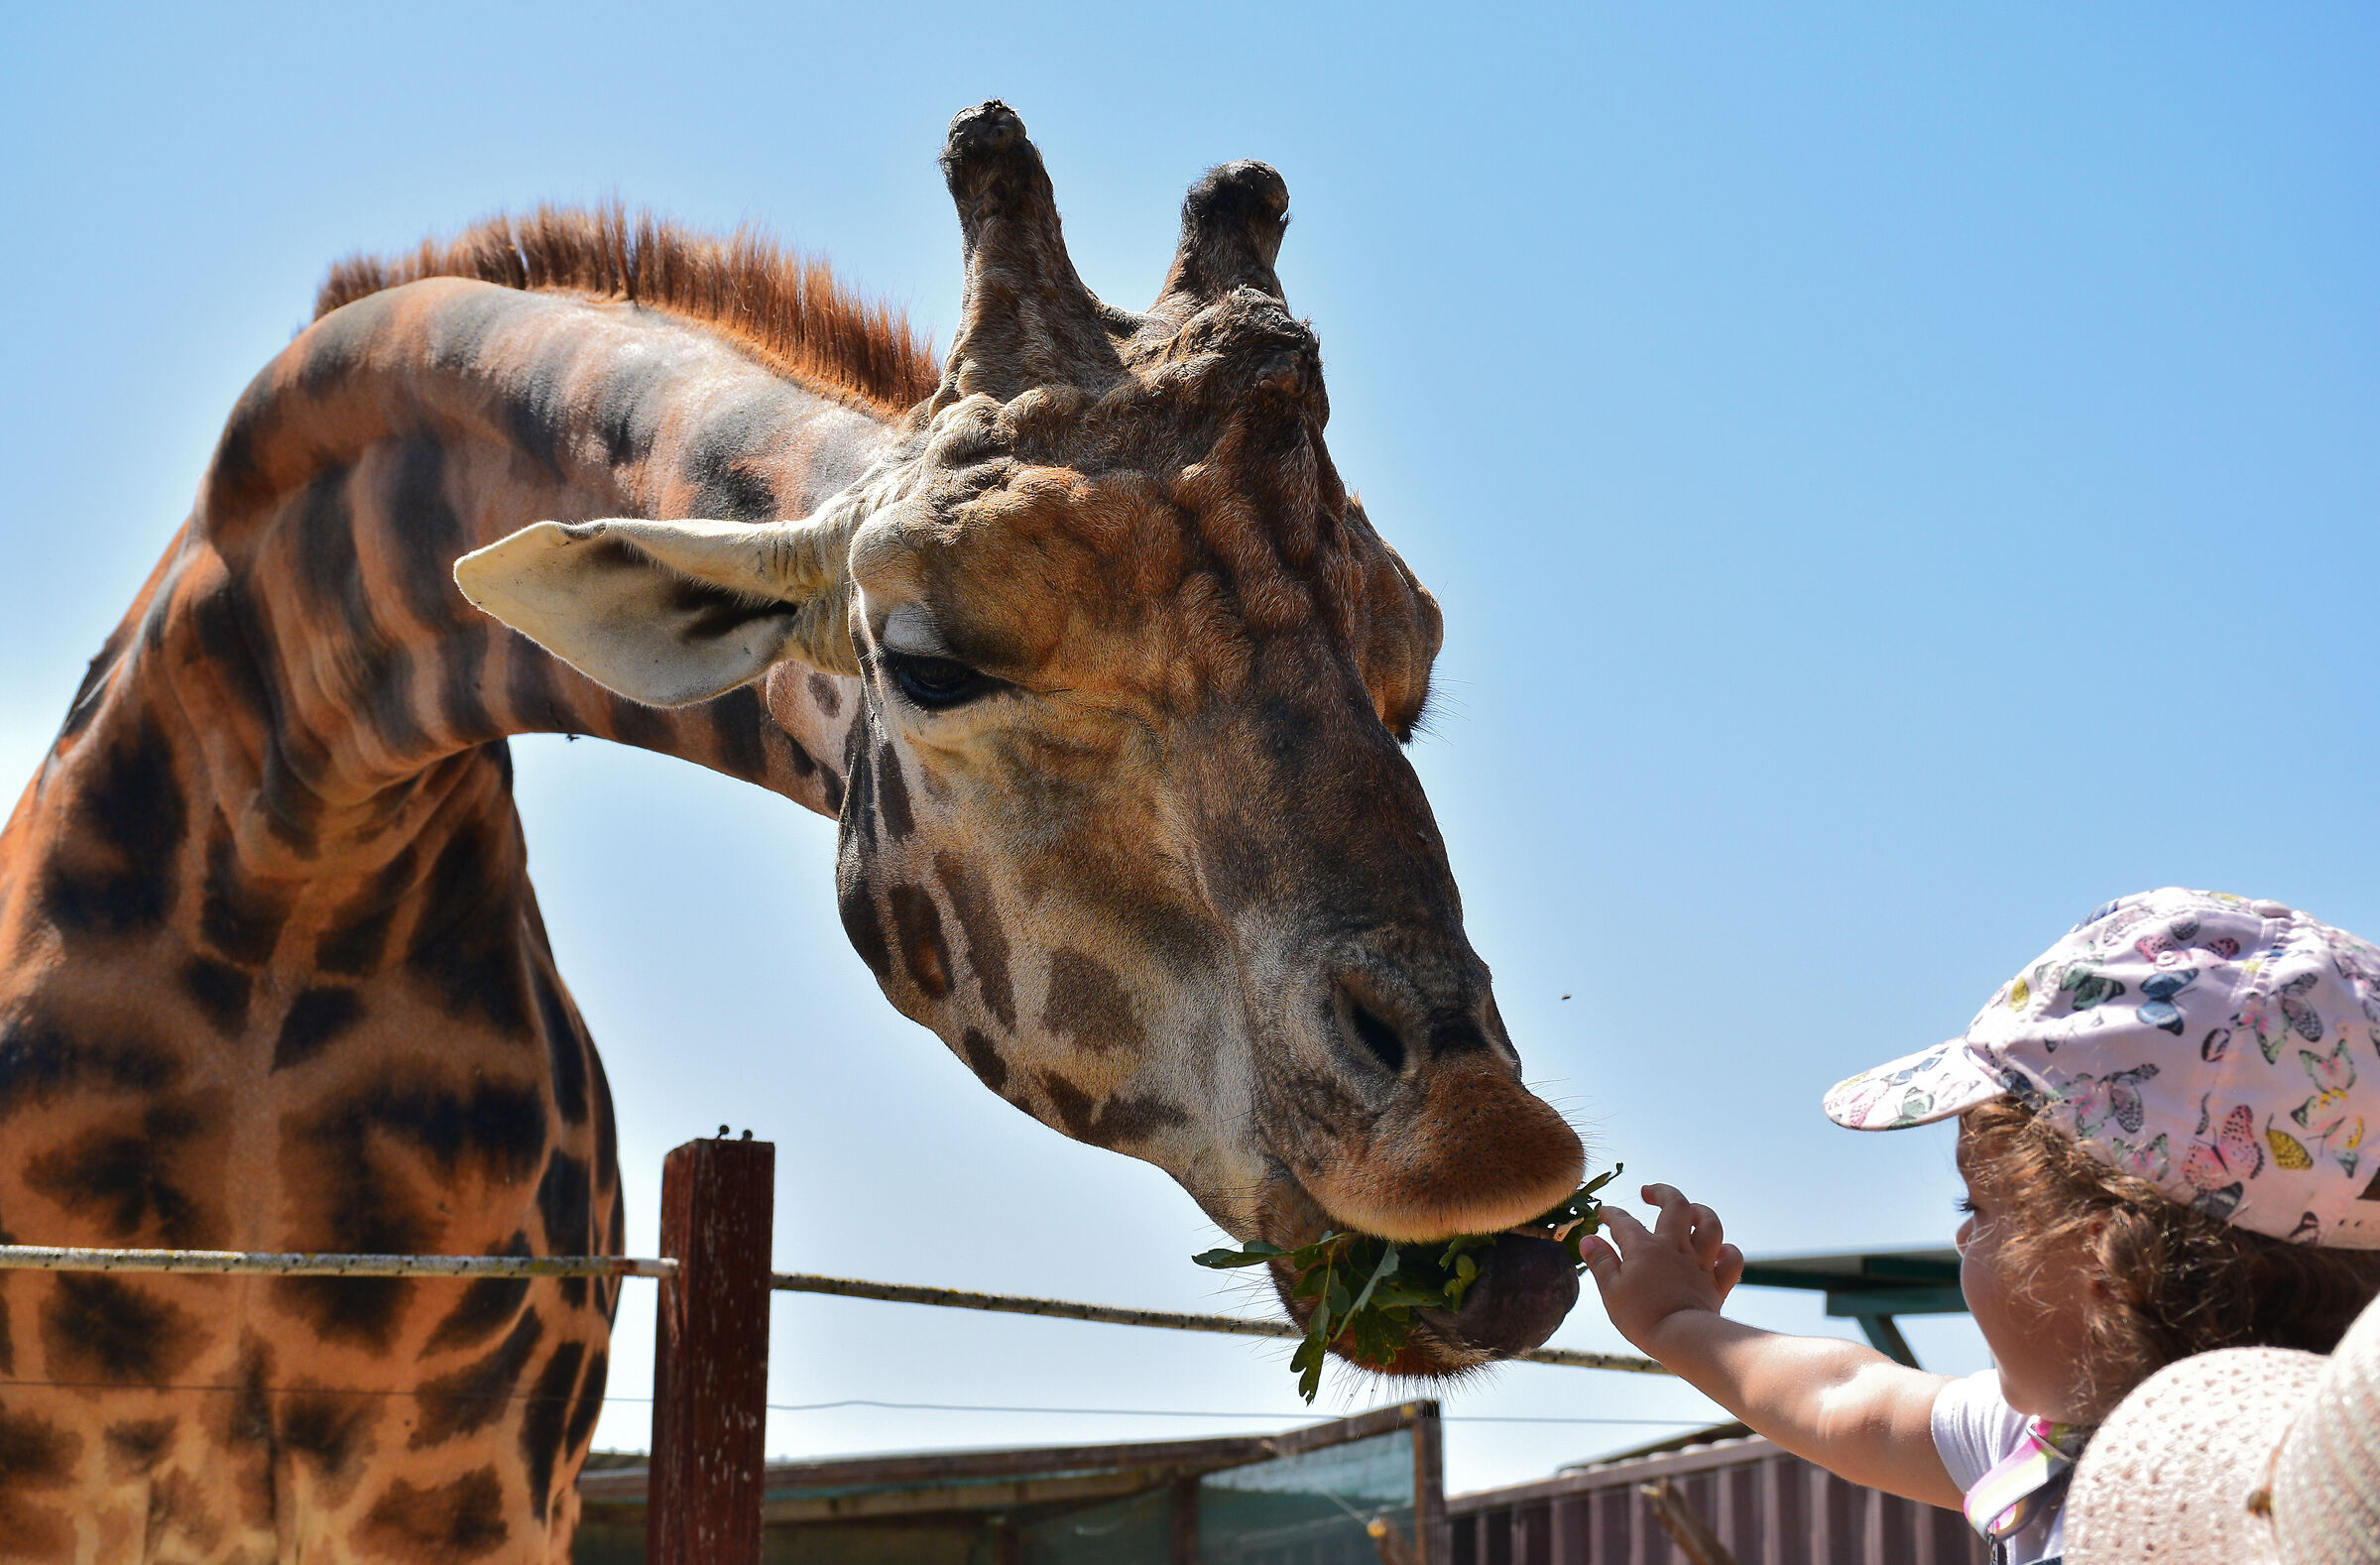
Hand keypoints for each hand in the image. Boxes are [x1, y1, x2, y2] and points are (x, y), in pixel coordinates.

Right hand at [1579, 1183, 1746, 1354]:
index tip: (1603, 1214)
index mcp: (1645, 1248)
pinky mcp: (1717, 1283)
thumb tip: (1588, 1240)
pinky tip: (1720, 1251)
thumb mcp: (1611, 1290)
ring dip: (1701, 1213)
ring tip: (1691, 1211)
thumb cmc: (1641, 1316)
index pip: (1624, 1221)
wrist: (1680, 1338)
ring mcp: (1699, 1263)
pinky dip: (1727, 1252)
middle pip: (1676, 1205)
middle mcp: (1674, 1247)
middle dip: (1662, 1192)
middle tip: (1649, 1192)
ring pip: (1710, 1225)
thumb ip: (1600, 1261)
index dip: (1612, 1214)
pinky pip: (1731, 1259)